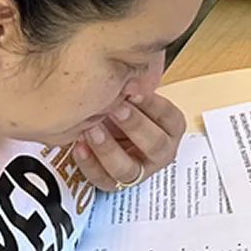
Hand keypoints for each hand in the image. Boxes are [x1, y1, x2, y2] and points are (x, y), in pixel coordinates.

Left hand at [71, 92, 185, 191]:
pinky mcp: (114, 184)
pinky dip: (89, 164)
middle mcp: (160, 152)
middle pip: (155, 145)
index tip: (132, 88)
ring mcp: (138, 171)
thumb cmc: (125, 106)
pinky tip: (79, 145)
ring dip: (109, 149)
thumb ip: (136, 85)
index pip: (168, 117)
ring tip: (93, 129)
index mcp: (171, 128)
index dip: (151, 104)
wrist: (109, 129)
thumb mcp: (134, 94)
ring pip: (128, 169)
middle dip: (134, 126)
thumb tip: (133, 66)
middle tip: (116, 108)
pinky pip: (102, 179)